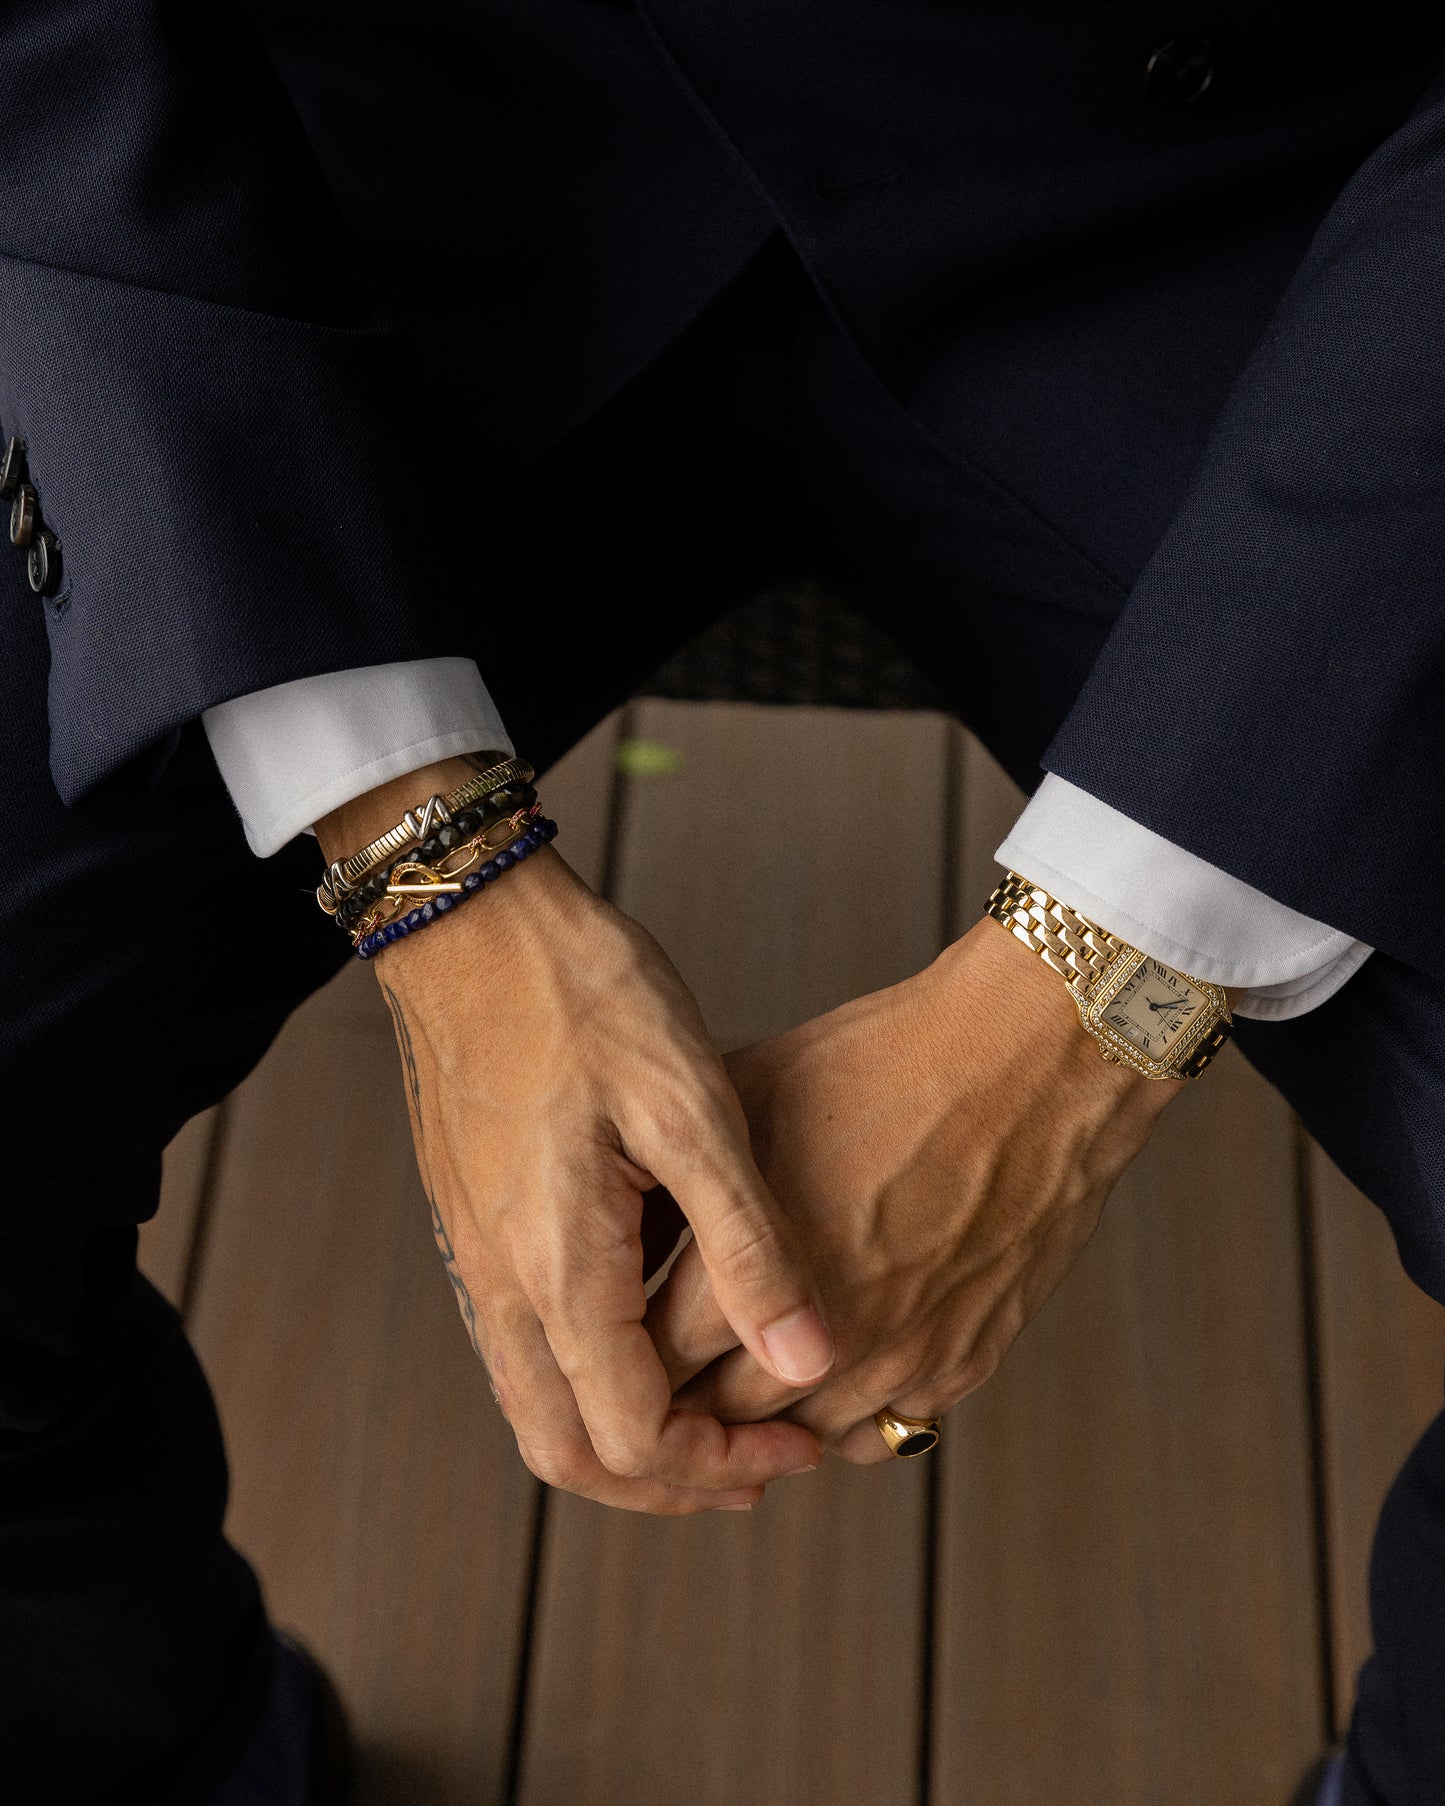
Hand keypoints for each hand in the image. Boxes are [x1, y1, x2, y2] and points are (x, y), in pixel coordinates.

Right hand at [319, 759, 834, 1513]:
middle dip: (670, 1482)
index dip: (722, 1465)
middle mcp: (503, 1285)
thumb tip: (806, 1361)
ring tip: (717, 1415)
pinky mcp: (474, 1226)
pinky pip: (524, 1349)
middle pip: (570, 1453)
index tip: (797, 1444)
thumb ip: (747, 1245)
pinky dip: (591, 1382)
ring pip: (540, 1407)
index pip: (633, 1437)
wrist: (470, 925)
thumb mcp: (690, 1107)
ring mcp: (476, 1259)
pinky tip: (654, 1335)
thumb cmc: (585, 996)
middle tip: (759, 1463)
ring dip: (627, 1438)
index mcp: (561, 1267)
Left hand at [645, 919, 1176, 1462]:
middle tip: (664, 1362)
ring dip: (761, 1412)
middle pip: (715, 1417)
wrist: (1028, 1060)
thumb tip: (624, 1218)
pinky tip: (822, 1362)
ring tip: (737, 1368)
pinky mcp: (962, 1364)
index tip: (618, 1326)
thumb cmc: (881, 1059)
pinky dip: (839, 1411)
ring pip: (796, 1439)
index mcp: (757, 1262)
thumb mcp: (749, 1094)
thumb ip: (681, 1180)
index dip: (625, 1347)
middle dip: (681, 1392)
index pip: (653, 1359)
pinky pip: (877, 1433)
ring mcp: (900, 1359)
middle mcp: (826, 1331)